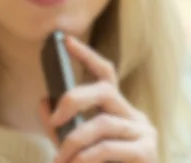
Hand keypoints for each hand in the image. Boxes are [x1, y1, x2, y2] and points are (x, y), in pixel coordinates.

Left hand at [38, 36, 157, 162]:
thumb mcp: (75, 150)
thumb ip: (61, 128)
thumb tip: (43, 101)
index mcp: (119, 112)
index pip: (105, 74)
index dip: (86, 56)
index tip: (65, 40)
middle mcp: (134, 116)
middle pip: (105, 89)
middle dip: (75, 98)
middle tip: (55, 119)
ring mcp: (144, 133)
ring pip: (102, 122)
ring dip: (74, 142)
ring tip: (60, 160)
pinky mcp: (147, 152)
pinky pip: (108, 147)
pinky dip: (86, 158)